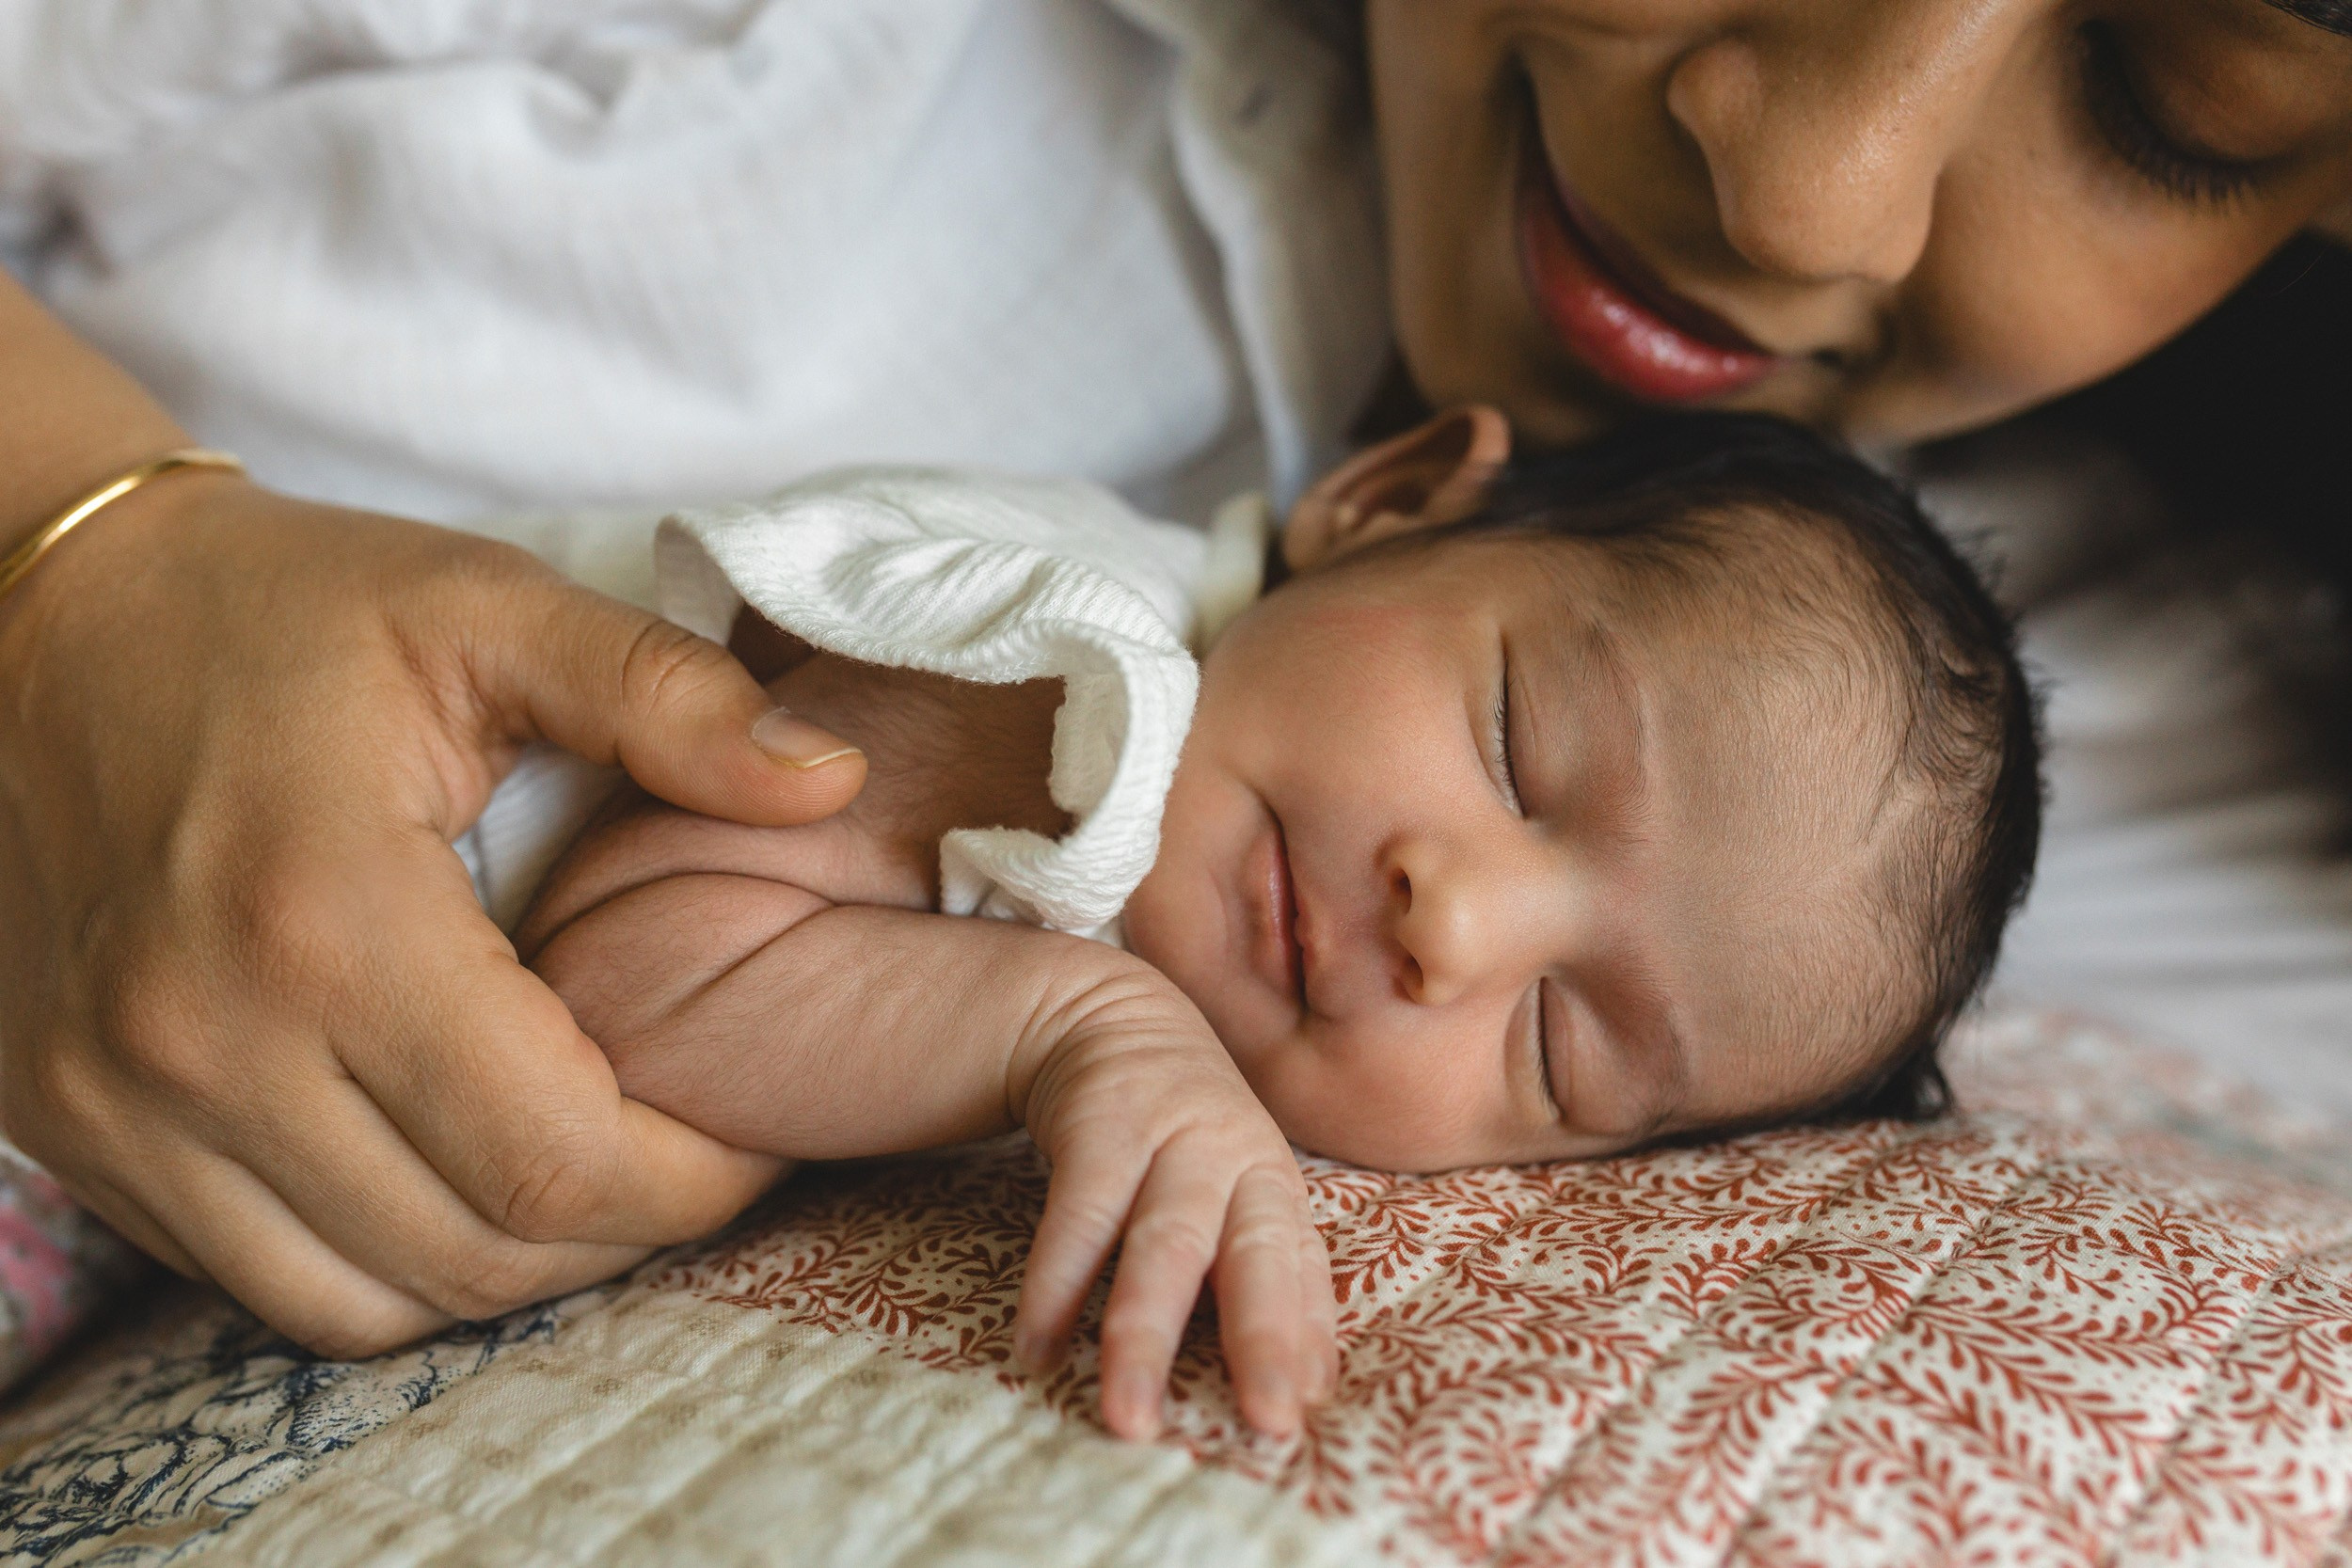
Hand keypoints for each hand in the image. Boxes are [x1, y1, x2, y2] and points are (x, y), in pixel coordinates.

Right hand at [0, 472, 864, 1355]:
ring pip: (366, 1304)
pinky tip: (448, 1161)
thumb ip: (666, 696)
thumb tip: (825, 777)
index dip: (693, 1176)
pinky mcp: (70, 1131)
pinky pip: (260, 1278)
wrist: (27, 618)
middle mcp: (201, 1043)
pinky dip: (382, 1258)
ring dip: (506, 1267)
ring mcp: (117, 1105)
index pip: (554, 1158)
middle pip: (474, 1255)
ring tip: (582, 1162)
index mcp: (323, 916)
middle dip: (623, 1230)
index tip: (752, 1119)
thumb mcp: (484, 605)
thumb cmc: (276, 609)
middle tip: (692, 1146)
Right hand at [1013, 984, 1336, 1439]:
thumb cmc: (1185, 1140)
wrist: (1111, 1017)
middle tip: (1263, 1424)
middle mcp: (1238, 1163)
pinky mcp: (1103, 1125)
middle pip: (1256, 1258)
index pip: (1301, 1277)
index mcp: (1276, 1191)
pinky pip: (1079, 1213)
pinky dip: (1056, 1284)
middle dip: (1263, 1341)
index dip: (1304, 1343)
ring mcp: (1172, 1139)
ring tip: (1127, 1416)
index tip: (1299, 1416)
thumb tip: (1313, 1388)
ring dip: (1144, 1333)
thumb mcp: (1236, 1194)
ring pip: (1166, 1245)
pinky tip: (1037, 1346)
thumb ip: (1269, 1279)